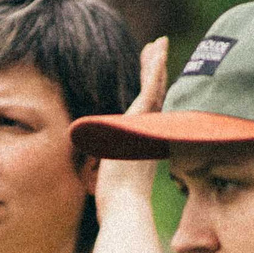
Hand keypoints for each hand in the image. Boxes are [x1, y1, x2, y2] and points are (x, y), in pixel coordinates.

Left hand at [92, 36, 172, 203]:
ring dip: (157, 64)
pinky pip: (151, 89)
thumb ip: (107, 173)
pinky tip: (158, 52)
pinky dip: (156, 69)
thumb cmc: (117, 205)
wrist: (125, 208)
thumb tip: (94, 178)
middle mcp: (150, 133)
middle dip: (156, 72)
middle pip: (156, 94)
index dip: (151, 92)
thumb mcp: (111, 181)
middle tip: (158, 50)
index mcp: (144, 144)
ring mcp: (149, 127)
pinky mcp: (141, 122)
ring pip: (156, 88)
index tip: (151, 76)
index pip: (148, 112)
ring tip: (160, 44)